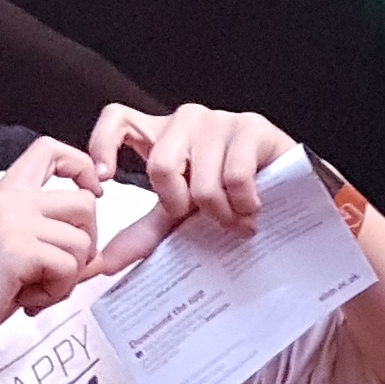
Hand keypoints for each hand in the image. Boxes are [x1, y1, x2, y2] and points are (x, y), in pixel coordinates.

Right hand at [0, 143, 102, 377]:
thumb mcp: (10, 253)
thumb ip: (49, 243)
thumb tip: (95, 255)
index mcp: (3, 194)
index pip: (50, 150)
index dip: (81, 167)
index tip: (93, 193)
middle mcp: (8, 200)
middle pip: (85, 202)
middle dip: (87, 245)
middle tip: (59, 273)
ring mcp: (12, 222)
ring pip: (82, 241)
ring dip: (68, 277)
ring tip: (34, 291)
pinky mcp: (17, 251)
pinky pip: (69, 268)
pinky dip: (56, 293)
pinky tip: (26, 301)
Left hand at [84, 97, 297, 270]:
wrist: (286, 196)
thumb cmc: (228, 199)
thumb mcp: (180, 217)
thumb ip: (141, 235)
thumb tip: (98, 265)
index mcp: (160, 137)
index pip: (117, 118)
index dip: (102, 144)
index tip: (105, 182)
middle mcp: (186, 121)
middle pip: (160, 164)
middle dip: (180, 205)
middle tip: (200, 218)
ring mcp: (219, 120)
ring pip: (200, 178)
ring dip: (220, 213)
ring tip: (234, 220)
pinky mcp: (251, 127)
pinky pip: (235, 176)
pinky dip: (243, 205)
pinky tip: (252, 210)